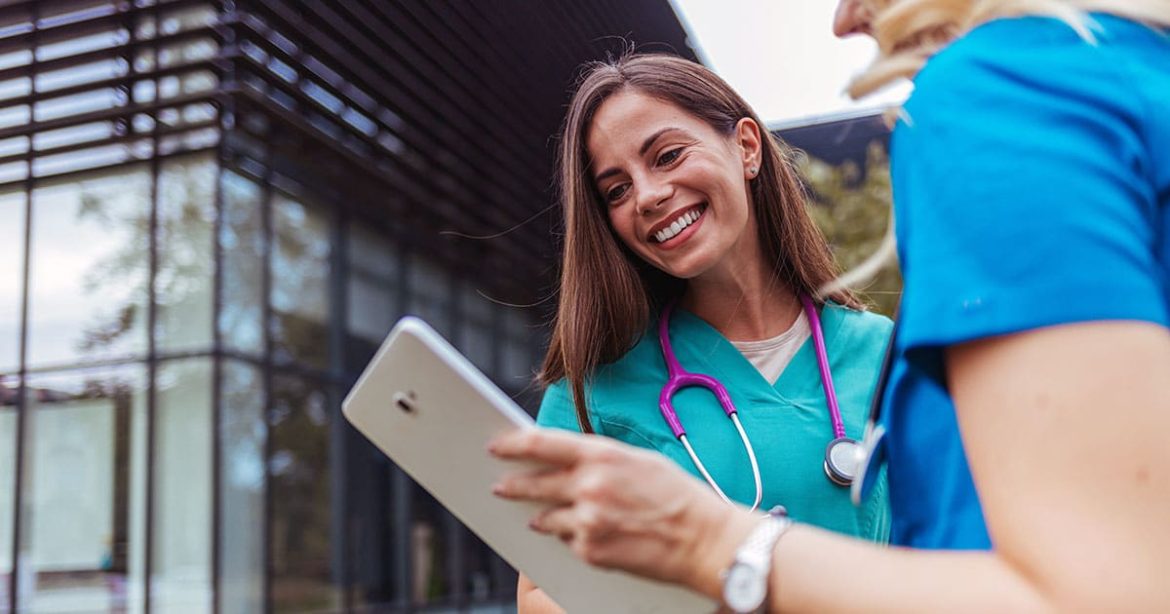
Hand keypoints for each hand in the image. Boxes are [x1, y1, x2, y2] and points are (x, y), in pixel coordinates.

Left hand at [490, 428, 746, 591]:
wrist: (703, 539)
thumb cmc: (677, 495)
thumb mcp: (639, 461)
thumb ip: (600, 458)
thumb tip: (567, 459)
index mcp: (602, 455)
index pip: (541, 444)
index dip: (511, 444)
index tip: (495, 446)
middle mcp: (590, 486)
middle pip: (533, 483)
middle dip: (513, 485)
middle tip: (501, 486)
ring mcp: (587, 521)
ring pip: (545, 517)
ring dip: (541, 516)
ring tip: (538, 516)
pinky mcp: (591, 551)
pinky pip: (569, 541)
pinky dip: (572, 538)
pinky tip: (587, 534)